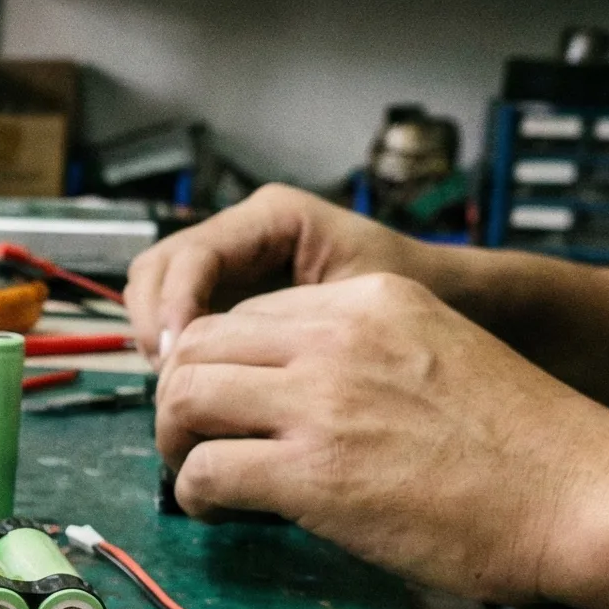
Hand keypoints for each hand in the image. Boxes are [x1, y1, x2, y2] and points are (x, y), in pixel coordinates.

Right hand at [126, 185, 429, 365]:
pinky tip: (195, 390)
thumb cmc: (419, 298)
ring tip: (179, 390)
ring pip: (157, 293)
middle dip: (153, 323)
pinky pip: (180, 318)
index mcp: (273, 218)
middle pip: (157, 268)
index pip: (192, 255)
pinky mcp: (230, 298)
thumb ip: (287, 325)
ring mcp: (231, 265)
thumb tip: (212, 365)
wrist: (455, 303)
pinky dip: (176, 352)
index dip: (173, 306)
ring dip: (158, 340)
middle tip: (169, 379)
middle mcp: (243, 233)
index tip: (175, 358)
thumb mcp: (357, 305)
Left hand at [155, 273, 608, 601]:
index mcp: (372, 299)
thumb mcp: (441, 353)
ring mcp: (322, 402)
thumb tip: (296, 394)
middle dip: (180, 395)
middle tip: (191, 438)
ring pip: (184, 398)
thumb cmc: (526, 447)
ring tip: (196, 473)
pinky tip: (216, 508)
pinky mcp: (311, 473)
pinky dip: (194, 494)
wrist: (583, 496)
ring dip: (175, 440)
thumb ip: (366, 357)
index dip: (221, 363)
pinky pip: (204, 469)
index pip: (248, 313)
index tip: (225, 403)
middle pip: (198, 345)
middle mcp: (338, 337)